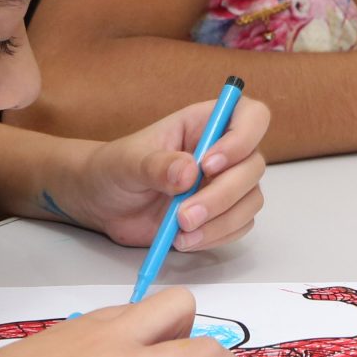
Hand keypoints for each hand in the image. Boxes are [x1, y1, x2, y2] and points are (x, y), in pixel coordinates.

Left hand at [52, 96, 269, 250]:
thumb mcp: (126, 162)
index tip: (208, 165)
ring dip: (220, 221)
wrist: (103, 204)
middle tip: (184, 215)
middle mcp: (224, 151)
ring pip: (251, 200)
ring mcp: (226, 184)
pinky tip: (185, 240)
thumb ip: (155, 165)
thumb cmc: (114, 168)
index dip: (242, 138)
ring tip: (180, 232)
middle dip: (222, 195)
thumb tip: (188, 172)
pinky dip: (216, 237)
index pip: (251, 117)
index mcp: (205, 123)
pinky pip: (240, 226)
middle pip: (253, 166)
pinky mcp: (222, 214)